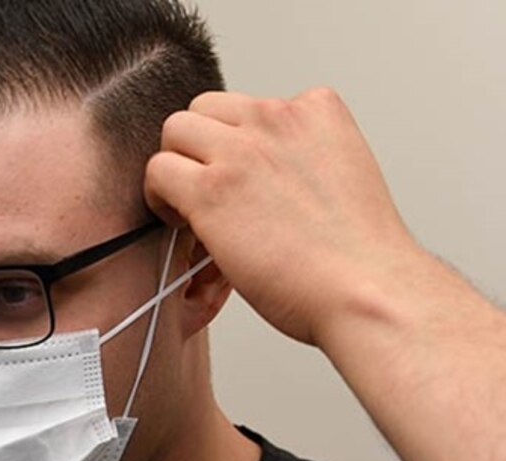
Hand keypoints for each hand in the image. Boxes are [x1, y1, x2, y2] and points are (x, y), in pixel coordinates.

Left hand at [145, 88, 421, 345]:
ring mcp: (241, 151)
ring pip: (176, 130)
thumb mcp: (342, 176)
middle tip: (208, 191)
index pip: (251, 106)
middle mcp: (276, 119)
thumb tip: (254, 176)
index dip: (238, 145)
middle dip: (200, 147)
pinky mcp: (210, 189)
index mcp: (316, 110)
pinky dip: (159, 195)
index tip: (244, 181)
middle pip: (206, 109)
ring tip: (190, 206)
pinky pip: (158, 170)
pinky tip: (183, 223)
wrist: (365, 291)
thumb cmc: (356, 257)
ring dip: (177, 165)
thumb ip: (298, 158)